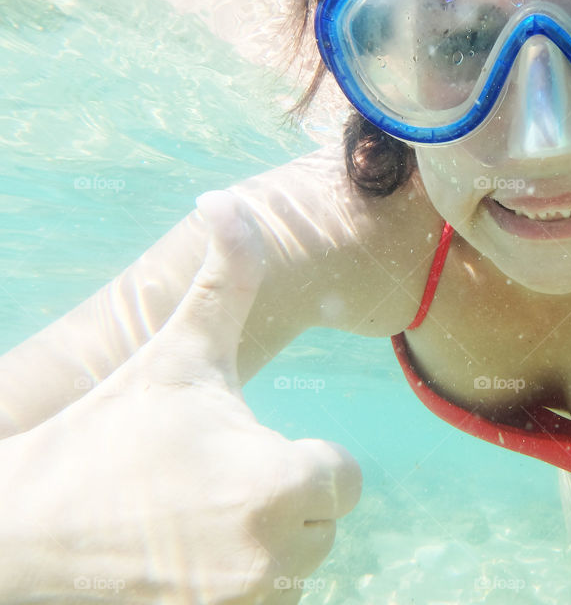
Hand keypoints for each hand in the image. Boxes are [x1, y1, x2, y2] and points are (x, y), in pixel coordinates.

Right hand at [2, 191, 360, 603]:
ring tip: (203, 512)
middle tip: (219, 475)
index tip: (250, 443)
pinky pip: (268, 601)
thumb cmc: (112, 431)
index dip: (303, 456)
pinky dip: (246, 579)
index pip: (346, 477)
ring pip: (299, 564)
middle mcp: (273, 557)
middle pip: (324, 522)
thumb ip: (226, 278)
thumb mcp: (179, 352)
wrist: (25, 524)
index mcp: (279, 483)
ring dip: (269, 539)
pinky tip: (194, 549)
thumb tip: (229, 200)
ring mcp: (243, 603)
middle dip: (288, 495)